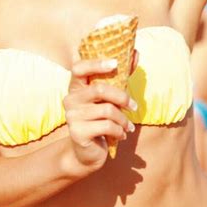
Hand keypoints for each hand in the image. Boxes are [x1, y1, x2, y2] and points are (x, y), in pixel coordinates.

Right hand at [63, 50, 138, 172]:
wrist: (87, 153)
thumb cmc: (101, 119)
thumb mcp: (110, 97)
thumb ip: (121, 76)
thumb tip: (136, 53)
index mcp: (76, 87)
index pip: (78, 68)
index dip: (96, 63)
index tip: (115, 63)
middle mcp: (70, 99)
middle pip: (99, 89)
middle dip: (122, 97)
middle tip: (134, 106)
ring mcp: (72, 116)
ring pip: (107, 110)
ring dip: (123, 119)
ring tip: (128, 126)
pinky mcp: (77, 132)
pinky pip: (107, 126)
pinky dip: (119, 131)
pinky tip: (121, 135)